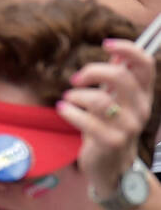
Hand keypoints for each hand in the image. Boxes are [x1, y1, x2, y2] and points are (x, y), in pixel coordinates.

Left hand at [58, 40, 155, 201]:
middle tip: (76, 79)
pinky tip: (63, 109)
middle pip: (120, 77)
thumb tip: (116, 51)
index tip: (105, 44)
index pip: (145, 64)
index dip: (127, 49)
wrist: (111, 165)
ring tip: (68, 99)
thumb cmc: (109, 125)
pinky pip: (86, 120)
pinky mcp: (111, 141)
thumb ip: (118, 78)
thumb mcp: (116, 100)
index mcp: (143, 95)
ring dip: (76, 95)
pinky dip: (69, 111)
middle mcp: (141, 109)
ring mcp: (128, 126)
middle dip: (92, 71)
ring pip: (99, 99)